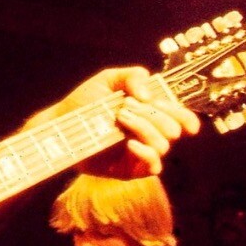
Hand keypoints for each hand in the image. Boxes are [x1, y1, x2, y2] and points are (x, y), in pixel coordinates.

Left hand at [42, 67, 199, 178]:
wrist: (60, 125)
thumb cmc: (84, 102)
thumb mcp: (108, 80)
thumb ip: (131, 76)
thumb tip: (149, 93)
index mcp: (150, 113)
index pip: (181, 117)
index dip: (184, 115)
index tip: (170, 109)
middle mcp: (149, 133)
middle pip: (173, 129)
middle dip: (153, 114)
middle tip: (125, 106)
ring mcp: (141, 152)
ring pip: (163, 145)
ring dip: (144, 128)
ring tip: (120, 117)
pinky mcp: (130, 169)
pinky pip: (154, 166)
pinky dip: (146, 153)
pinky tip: (129, 143)